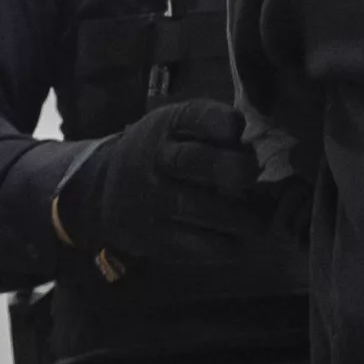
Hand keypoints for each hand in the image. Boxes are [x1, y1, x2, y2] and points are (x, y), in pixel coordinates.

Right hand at [52, 100, 270, 277]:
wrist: (103, 189)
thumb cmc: (162, 154)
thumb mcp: (178, 130)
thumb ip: (216, 135)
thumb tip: (259, 154)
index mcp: (166, 126)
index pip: (192, 116)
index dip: (216, 121)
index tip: (237, 129)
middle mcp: (154, 160)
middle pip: (190, 160)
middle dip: (227, 168)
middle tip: (254, 176)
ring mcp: (149, 198)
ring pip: (192, 205)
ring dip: (235, 215)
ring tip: (260, 221)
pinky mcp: (149, 235)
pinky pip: (186, 244)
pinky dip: (217, 247)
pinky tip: (235, 245)